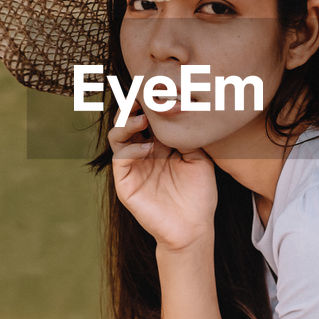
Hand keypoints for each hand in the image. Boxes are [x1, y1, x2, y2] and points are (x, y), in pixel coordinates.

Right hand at [107, 101, 217, 249]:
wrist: (194, 228)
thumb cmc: (199, 196)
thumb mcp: (200, 160)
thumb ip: (188, 137)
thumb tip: (181, 110)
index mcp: (160, 146)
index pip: (149, 119)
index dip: (150, 104)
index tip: (159, 89)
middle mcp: (143, 153)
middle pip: (129, 122)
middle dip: (133, 106)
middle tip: (143, 95)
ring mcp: (132, 168)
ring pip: (118, 136)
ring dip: (127, 123)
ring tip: (142, 118)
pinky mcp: (126, 184)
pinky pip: (120, 159)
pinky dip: (131, 149)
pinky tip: (148, 148)